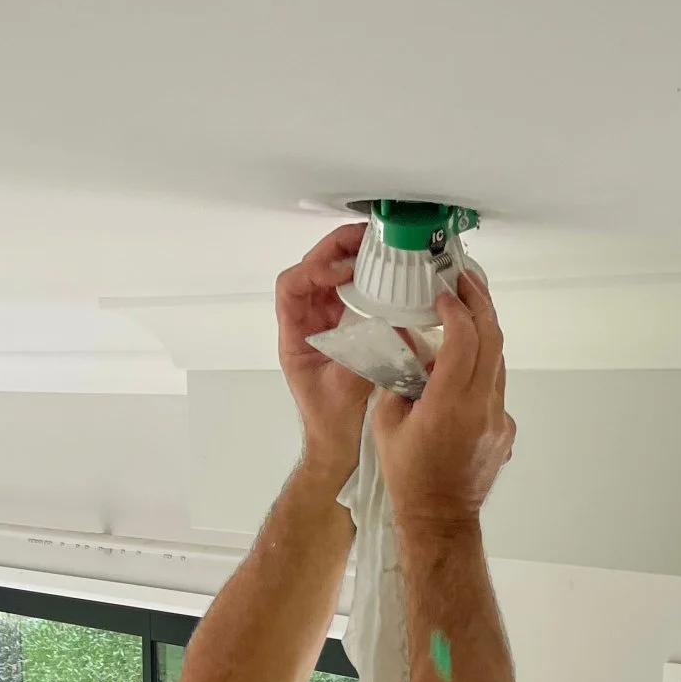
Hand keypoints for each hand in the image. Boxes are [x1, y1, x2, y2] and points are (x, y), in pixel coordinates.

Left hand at [276, 224, 374, 482]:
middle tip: (366, 238)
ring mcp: (325, 322)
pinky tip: (384, 273)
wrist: (337, 444)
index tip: (341, 271)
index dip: (313, 270)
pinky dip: (365, 277)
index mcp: (295, 335)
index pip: (291, 285)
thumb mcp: (345, 391)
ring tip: (378, 247)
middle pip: (312, 270)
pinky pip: (350, 292)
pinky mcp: (344, 327)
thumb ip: (364, 359)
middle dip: (335, 249)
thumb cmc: (331, 424)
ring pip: (330, 276)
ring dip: (351, 257)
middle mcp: (306, 322)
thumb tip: (389, 329)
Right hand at [371, 274, 515, 536]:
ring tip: (465, 312)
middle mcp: (482, 407)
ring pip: (498, 361)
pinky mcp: (505, 430)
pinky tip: (464, 366)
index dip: (456, 307)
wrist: (439, 519)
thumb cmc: (409, 476)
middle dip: (480, 303)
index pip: (465, 337)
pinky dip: (482, 368)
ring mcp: (498, 419)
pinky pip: (496, 388)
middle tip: (465, 280)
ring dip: (483, 333)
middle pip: (493, 338)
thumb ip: (397, 375)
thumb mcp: (387, 420)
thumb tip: (404, 340)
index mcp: (450, 403)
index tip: (443, 293)